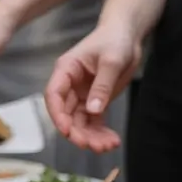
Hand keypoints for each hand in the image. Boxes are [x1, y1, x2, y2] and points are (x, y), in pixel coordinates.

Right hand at [44, 24, 140, 152]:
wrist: (128, 34)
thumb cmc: (116, 39)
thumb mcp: (111, 60)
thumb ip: (102, 85)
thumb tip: (93, 110)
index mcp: (66, 71)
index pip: (54, 96)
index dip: (58, 116)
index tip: (67, 131)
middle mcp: (70, 86)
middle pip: (67, 115)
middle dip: (78, 133)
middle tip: (92, 145)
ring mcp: (81, 96)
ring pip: (80, 123)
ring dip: (91, 137)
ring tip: (108, 146)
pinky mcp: (94, 102)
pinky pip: (94, 122)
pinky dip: (101, 133)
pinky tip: (112, 141)